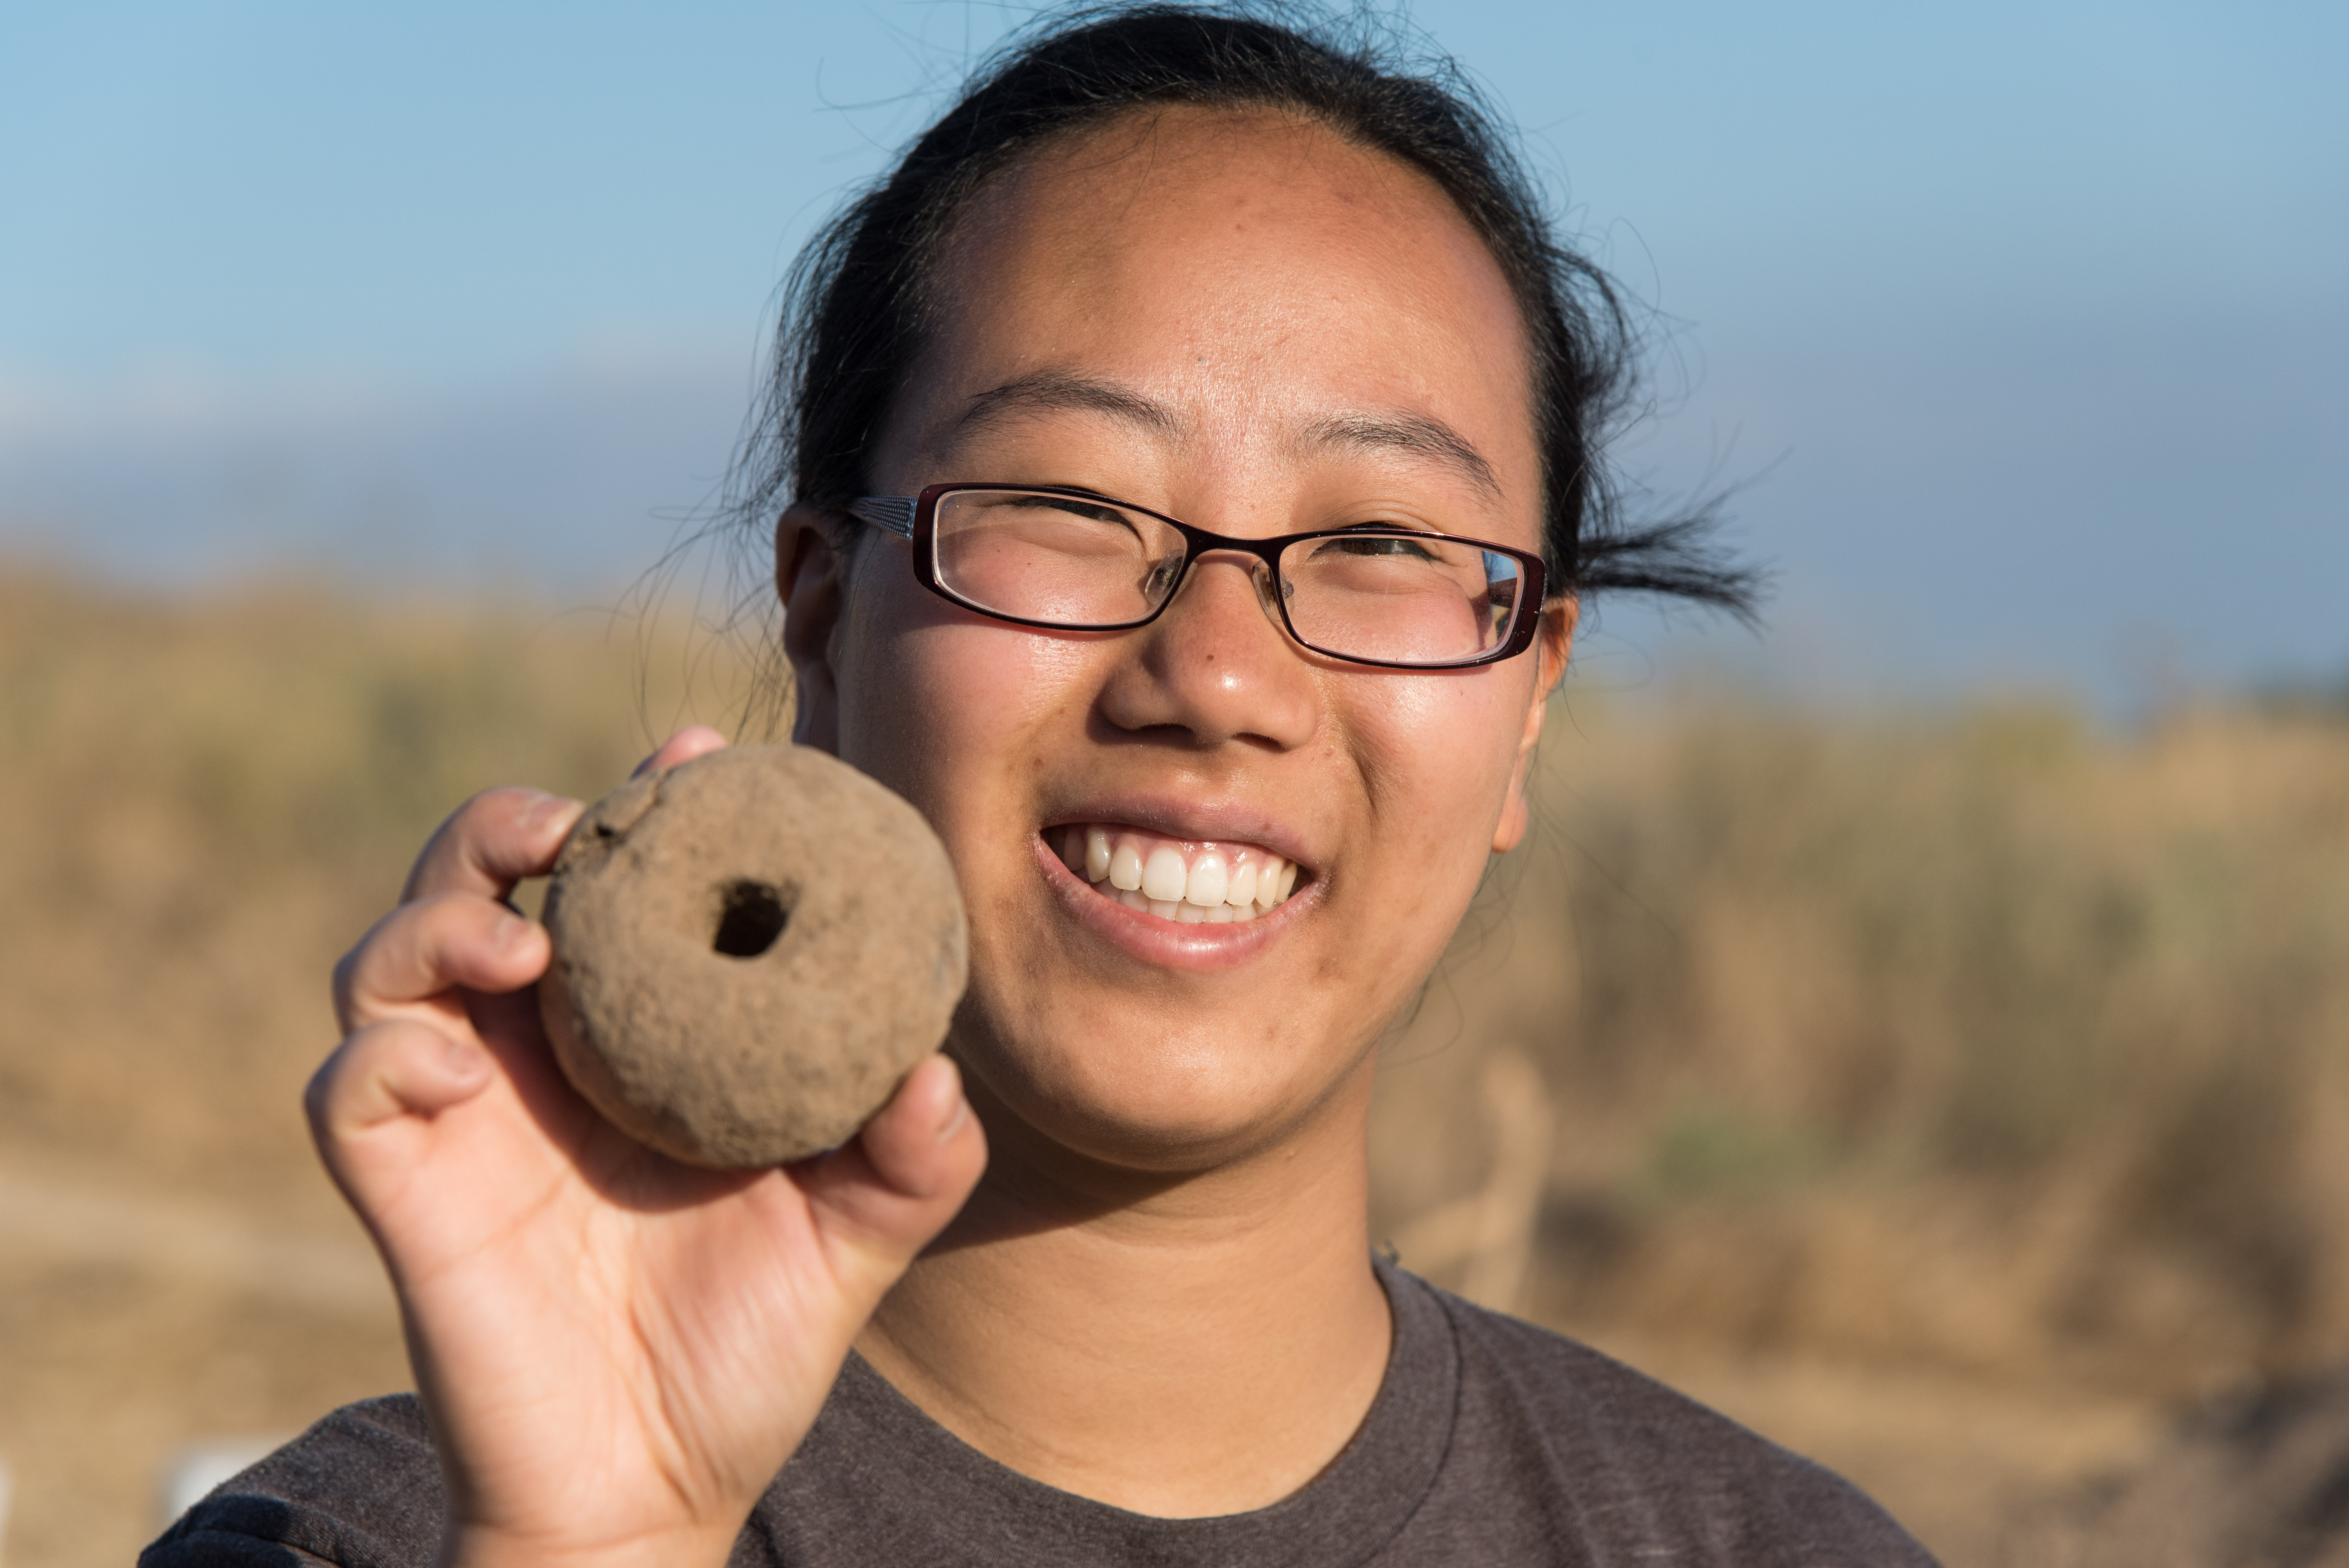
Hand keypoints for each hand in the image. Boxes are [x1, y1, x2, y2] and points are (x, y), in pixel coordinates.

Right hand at [310, 727, 986, 1567]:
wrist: (659, 1485)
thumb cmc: (748, 1346)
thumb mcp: (856, 1238)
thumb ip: (909, 1156)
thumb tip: (937, 1071)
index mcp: (638, 1036)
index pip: (625, 883)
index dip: (651, 799)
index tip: (701, 747)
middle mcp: (539, 1052)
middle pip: (478, 883)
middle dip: (507, 820)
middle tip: (575, 816)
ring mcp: (460, 1113)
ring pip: (388, 960)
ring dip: (439, 912)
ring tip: (521, 932)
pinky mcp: (402, 1187)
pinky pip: (348, 1088)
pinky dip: (386, 1053)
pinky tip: (460, 1064)